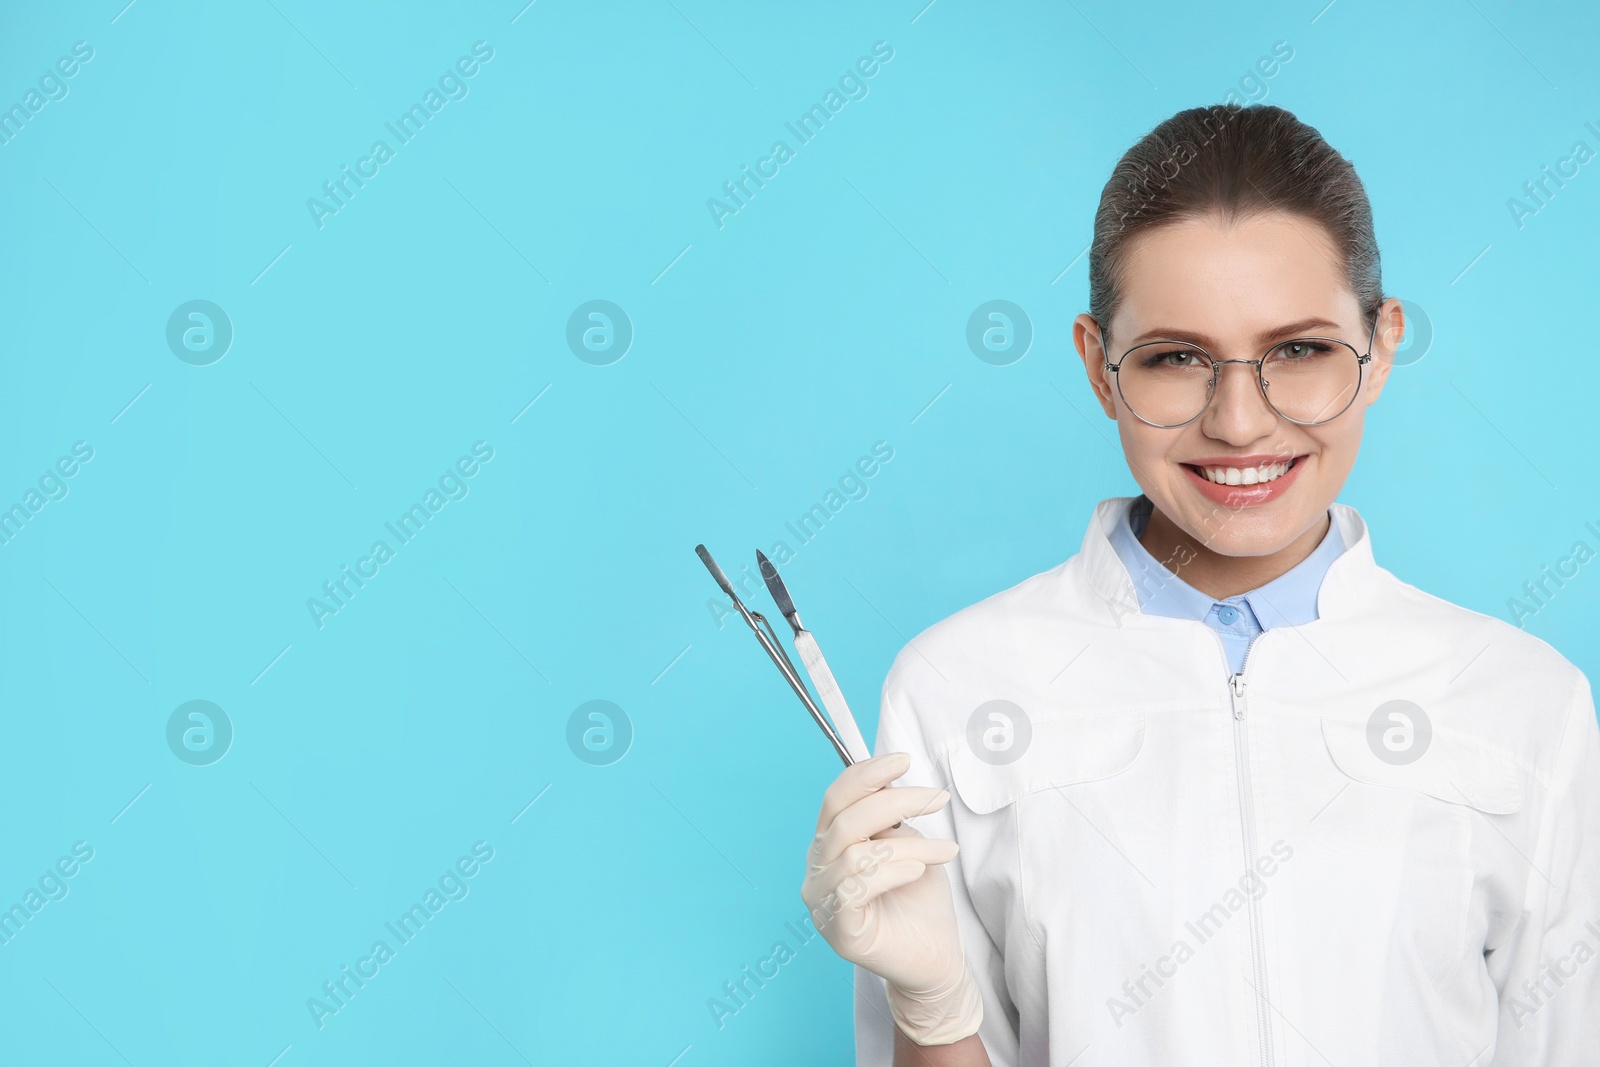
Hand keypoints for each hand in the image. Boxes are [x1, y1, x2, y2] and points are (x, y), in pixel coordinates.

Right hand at [800, 752, 983, 1044]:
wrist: (935, 958)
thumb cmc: (919, 901)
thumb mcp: (907, 845)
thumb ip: (889, 818)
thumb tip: (890, 782)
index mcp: (830, 844)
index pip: (836, 798)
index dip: (867, 774)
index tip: (904, 760)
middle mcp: (818, 870)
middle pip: (845, 819)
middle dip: (897, 801)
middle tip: (937, 799)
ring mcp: (822, 901)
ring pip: (857, 852)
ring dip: (909, 845)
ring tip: (945, 852)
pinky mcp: (838, 930)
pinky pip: (856, 887)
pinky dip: (892, 871)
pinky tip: (917, 872)